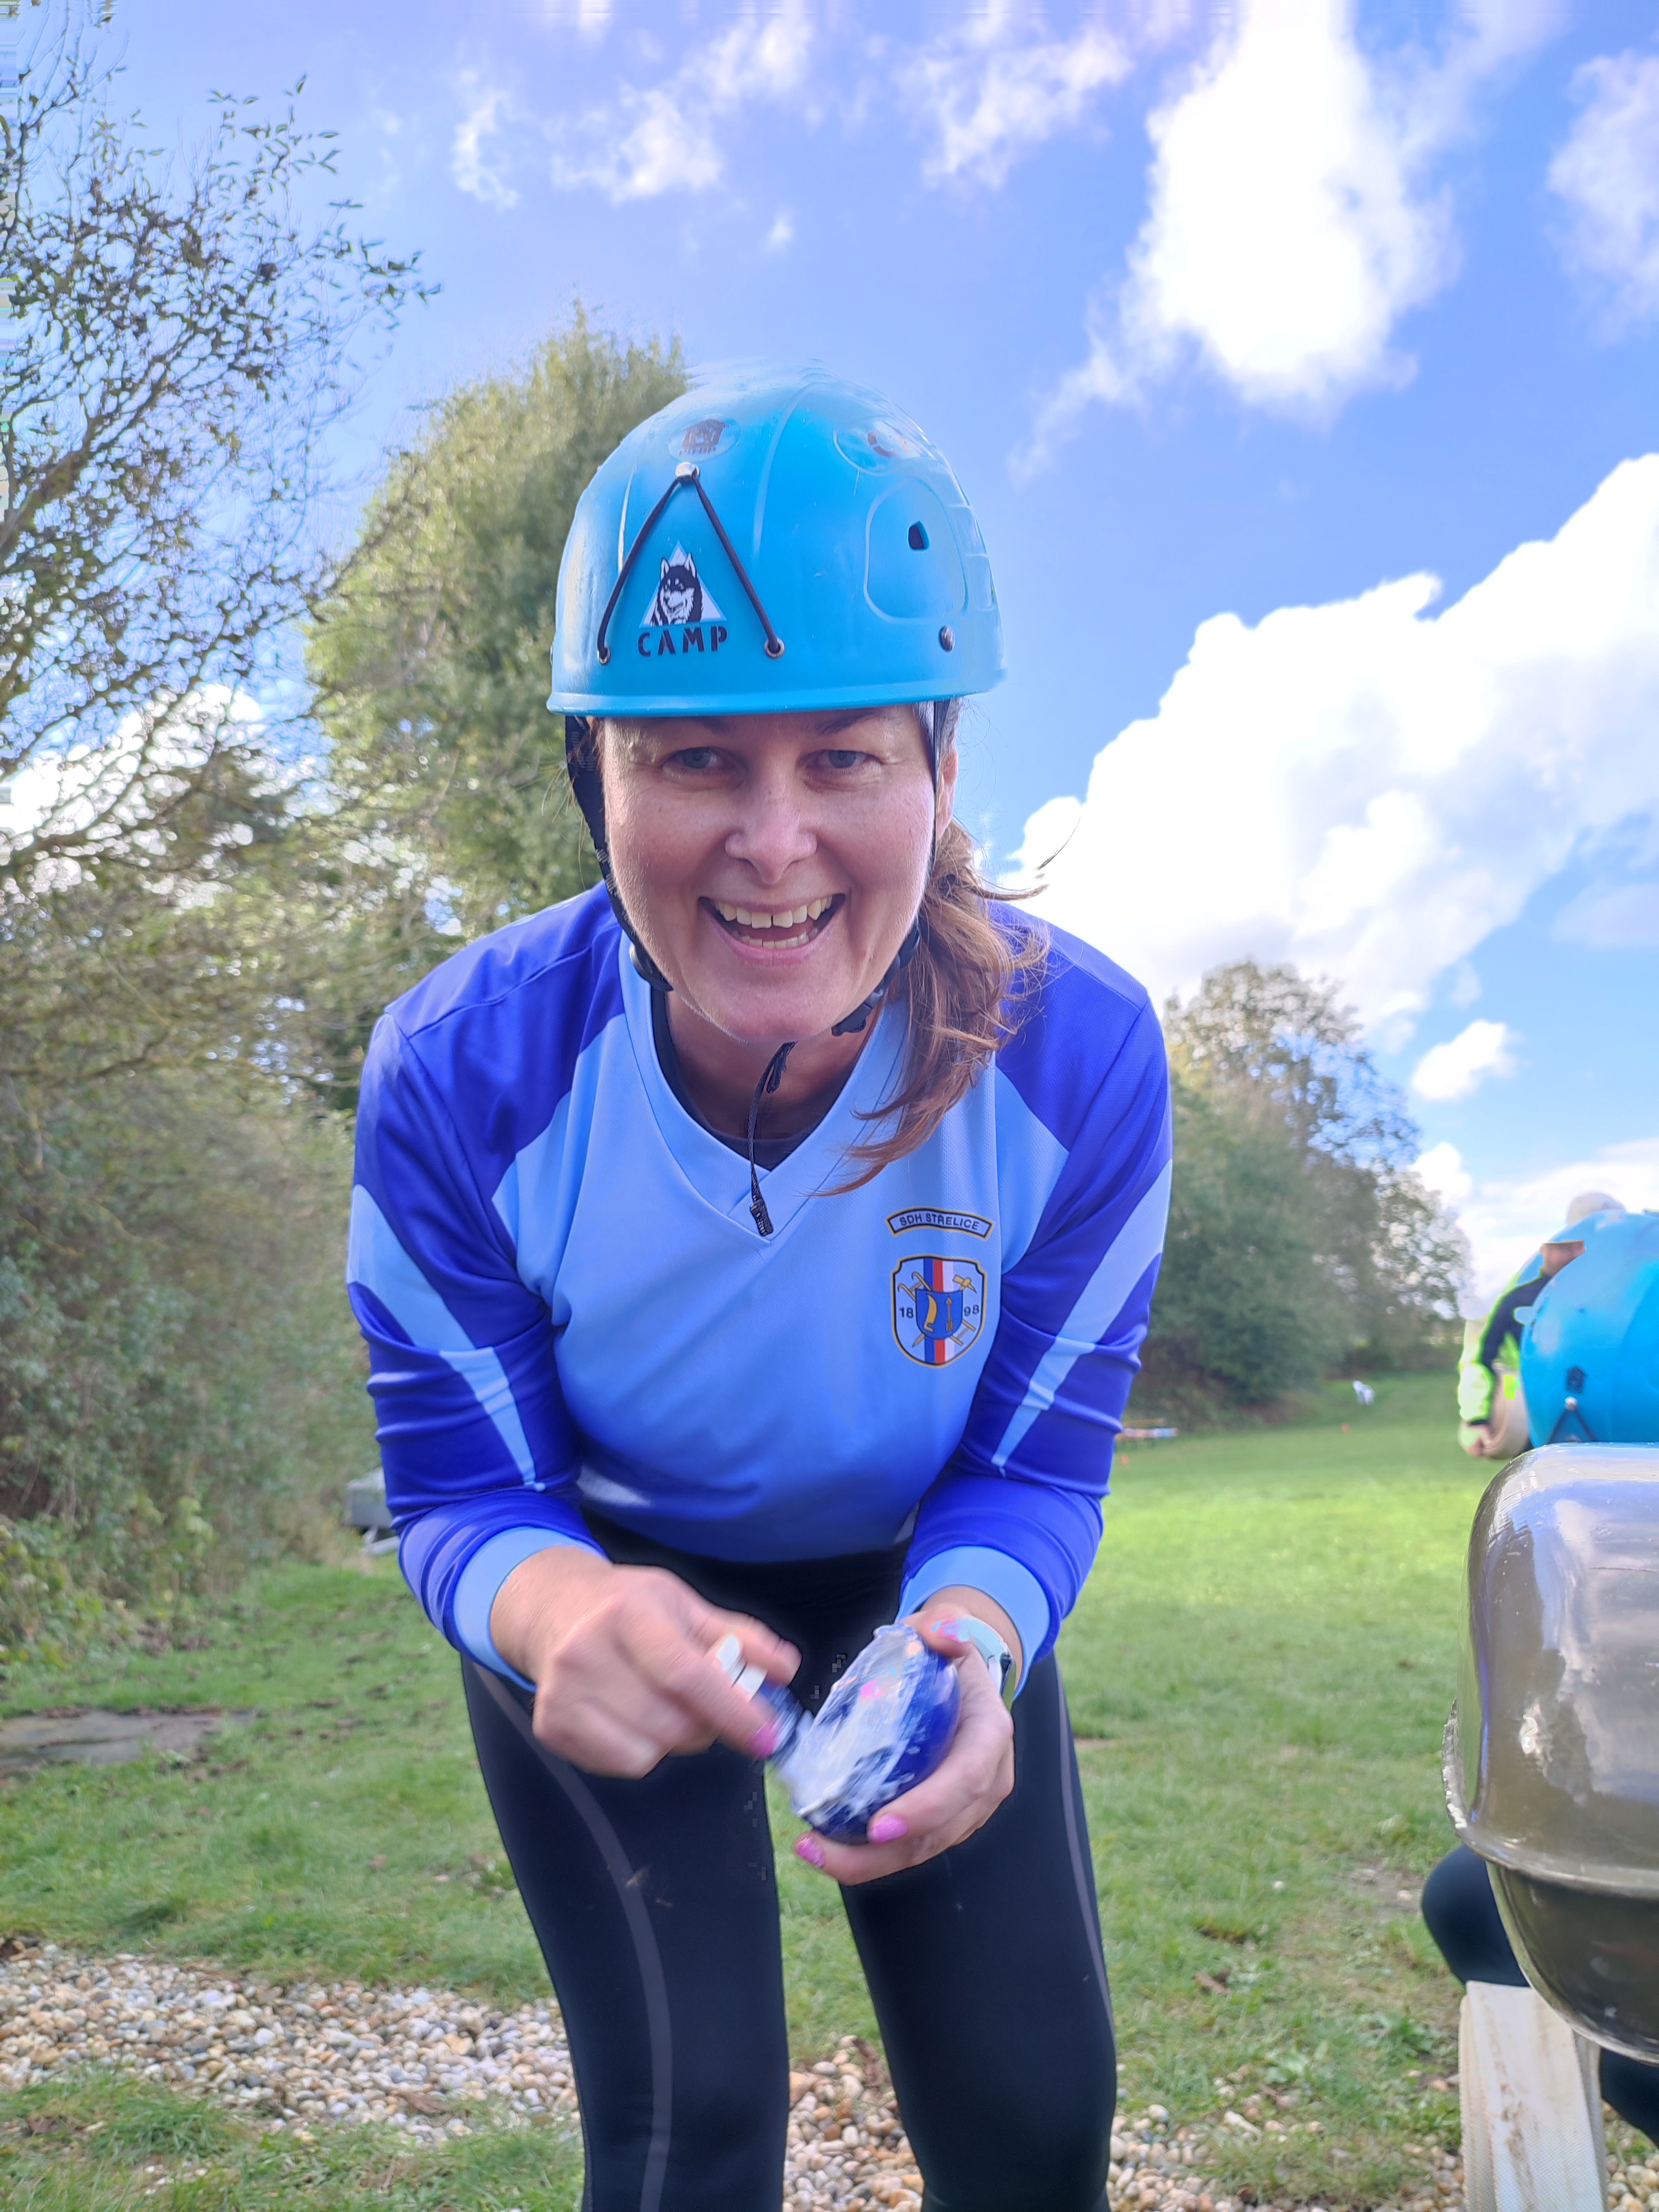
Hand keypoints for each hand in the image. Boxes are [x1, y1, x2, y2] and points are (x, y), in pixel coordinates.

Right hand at [490, 1546, 799, 1777]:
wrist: (553, 1608)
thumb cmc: (628, 1607)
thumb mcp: (685, 1605)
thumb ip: (739, 1637)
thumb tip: (786, 1667)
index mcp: (626, 1614)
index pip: (685, 1674)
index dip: (732, 1711)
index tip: (767, 1736)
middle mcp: (585, 1652)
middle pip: (670, 1722)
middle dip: (707, 1725)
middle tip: (709, 1707)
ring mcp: (562, 1694)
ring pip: (649, 1751)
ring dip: (674, 1740)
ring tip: (666, 1707)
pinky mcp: (550, 1727)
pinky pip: (622, 1765)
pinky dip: (643, 1751)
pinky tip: (635, 1718)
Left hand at [794, 1616, 1014, 1887]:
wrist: (958, 1673)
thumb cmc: (945, 1654)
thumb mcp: (945, 1628)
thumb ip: (944, 1624)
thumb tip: (943, 1635)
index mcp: (989, 1735)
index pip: (966, 1780)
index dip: (928, 1808)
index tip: (879, 1825)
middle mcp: (985, 1779)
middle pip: (938, 1831)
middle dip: (880, 1854)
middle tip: (821, 1849)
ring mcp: (964, 1806)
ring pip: (920, 1849)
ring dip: (865, 1862)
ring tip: (810, 1849)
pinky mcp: (940, 1818)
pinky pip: (908, 1846)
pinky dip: (868, 1854)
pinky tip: (824, 1846)